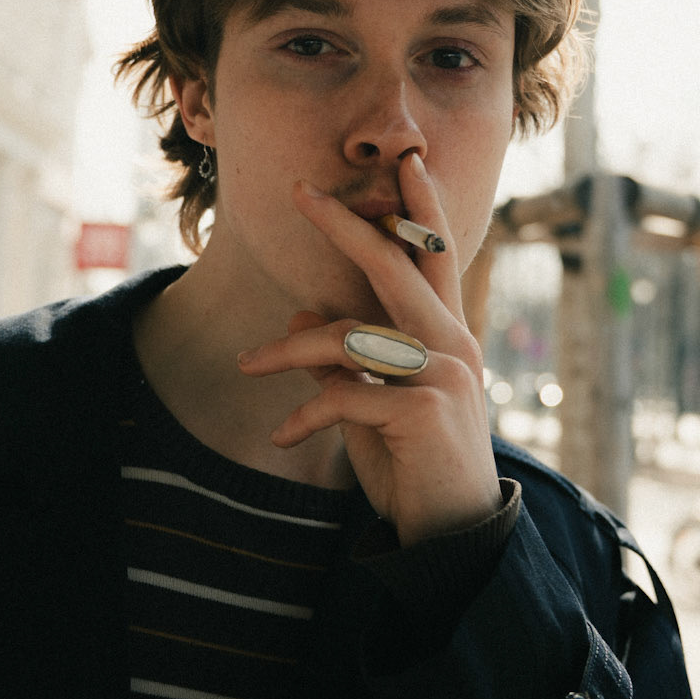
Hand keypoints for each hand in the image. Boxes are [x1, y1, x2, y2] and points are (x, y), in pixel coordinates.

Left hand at [236, 153, 500, 546]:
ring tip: (247, 367)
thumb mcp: (371, 406)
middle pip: (393, 264)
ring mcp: (443, 373)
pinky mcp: (423, 409)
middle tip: (299, 191)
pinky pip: (342, 395)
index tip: (406, 163)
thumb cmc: (413, 466)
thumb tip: (298, 319)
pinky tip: (281, 437)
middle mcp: (452, 345)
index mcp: (447, 337)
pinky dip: (304, 414)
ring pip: (346, 336)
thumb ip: (344, 362)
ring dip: (285, 353)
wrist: (450, 535)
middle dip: (344, 223)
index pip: (435, 258)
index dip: (419, 209)